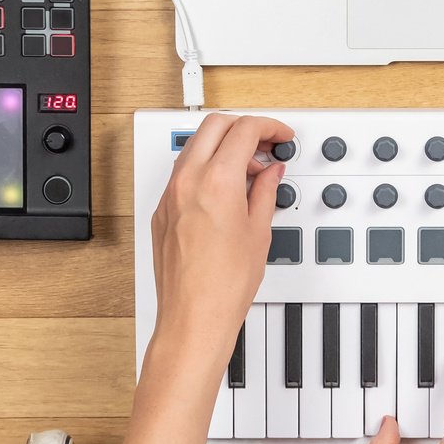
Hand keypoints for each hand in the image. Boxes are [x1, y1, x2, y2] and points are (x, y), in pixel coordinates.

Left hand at [148, 113, 291, 372]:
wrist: (194, 317)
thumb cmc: (224, 285)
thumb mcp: (259, 231)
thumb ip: (265, 191)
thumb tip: (271, 173)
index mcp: (216, 181)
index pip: (244, 130)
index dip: (269, 127)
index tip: (280, 136)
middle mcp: (187, 182)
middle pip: (215, 126)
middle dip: (244, 128)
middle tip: (266, 144)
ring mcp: (170, 196)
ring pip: (195, 146)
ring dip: (223, 147)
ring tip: (250, 170)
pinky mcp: (162, 212)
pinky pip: (184, 173)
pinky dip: (206, 168)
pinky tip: (226, 189)